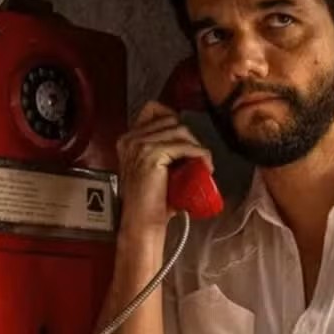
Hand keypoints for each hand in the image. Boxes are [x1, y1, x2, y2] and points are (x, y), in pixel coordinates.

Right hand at [116, 101, 213, 233]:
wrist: (143, 223)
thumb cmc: (152, 201)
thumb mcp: (154, 168)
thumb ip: (162, 150)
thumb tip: (188, 140)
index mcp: (127, 139)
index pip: (153, 109)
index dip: (174, 118)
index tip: (186, 138)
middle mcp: (130, 139)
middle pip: (171, 119)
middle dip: (189, 136)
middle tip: (197, 156)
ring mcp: (139, 145)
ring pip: (180, 131)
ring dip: (197, 146)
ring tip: (203, 163)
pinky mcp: (152, 155)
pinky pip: (185, 146)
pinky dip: (200, 155)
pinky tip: (206, 166)